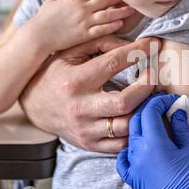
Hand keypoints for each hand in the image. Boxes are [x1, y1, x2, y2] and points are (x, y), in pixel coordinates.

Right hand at [20, 35, 159, 152]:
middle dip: (147, 85)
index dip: (139, 51)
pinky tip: (142, 114)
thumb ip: (101, 43)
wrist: (33, 107)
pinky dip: (137, 130)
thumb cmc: (56, 74)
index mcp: (75, 81)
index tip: (154, 45)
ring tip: (153, 95)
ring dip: (146, 109)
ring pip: (127, 125)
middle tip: (155, 74)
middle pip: (125, 102)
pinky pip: (122, 143)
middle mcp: (80, 108)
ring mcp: (86, 130)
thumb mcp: (71, 52)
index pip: (114, 63)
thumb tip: (133, 45)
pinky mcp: (90, 144)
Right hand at [28, 0, 134, 52]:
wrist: (38, 35)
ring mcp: (84, 21)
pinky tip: (120, 24)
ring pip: (107, 15)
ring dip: (120, 12)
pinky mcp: (84, 34)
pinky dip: (111, 26)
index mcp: (75, 0)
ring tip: (131, 11)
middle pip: (105, 2)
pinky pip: (101, 29)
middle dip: (119, 0)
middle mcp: (82, 8)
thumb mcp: (52, 2)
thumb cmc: (42, 19)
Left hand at [116, 94, 188, 188]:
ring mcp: (134, 166)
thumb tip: (177, 113)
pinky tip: (139, 145)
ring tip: (155, 122)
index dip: (160, 101)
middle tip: (163, 105)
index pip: (149, 111)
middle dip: (148, 108)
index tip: (171, 99)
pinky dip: (129, 148)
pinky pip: (123, 159)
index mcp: (154, 143)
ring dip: (141, 125)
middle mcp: (138, 153)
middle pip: (136, 120)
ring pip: (130, 137)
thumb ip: (182, 127)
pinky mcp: (134, 178)